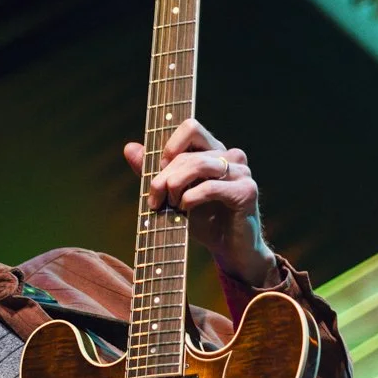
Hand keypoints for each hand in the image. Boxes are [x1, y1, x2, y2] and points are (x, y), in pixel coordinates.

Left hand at [123, 119, 274, 286]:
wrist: (229, 249)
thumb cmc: (204, 220)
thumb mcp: (173, 195)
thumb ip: (154, 172)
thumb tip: (130, 147)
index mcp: (214, 151)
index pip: (190, 127)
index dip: (169, 146)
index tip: (157, 171)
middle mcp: (230, 156)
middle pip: (187, 153)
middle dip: (163, 178)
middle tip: (153, 199)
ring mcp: (241, 172)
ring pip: (199, 165)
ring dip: (175, 185)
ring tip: (170, 205)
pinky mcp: (247, 191)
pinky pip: (211, 187)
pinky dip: (191, 198)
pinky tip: (184, 209)